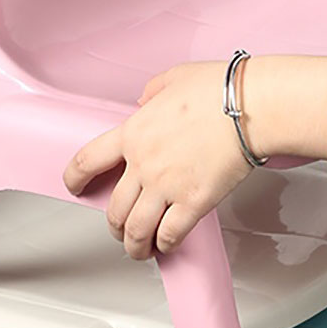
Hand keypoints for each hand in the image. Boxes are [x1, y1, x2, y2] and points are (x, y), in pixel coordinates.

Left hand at [62, 61, 251, 259]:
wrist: (251, 107)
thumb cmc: (220, 90)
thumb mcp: (174, 78)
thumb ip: (152, 91)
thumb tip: (144, 101)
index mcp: (134, 133)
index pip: (88, 160)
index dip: (75, 178)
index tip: (75, 186)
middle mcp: (144, 164)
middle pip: (114, 208)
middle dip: (113, 224)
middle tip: (119, 229)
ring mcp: (167, 186)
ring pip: (136, 229)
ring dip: (134, 245)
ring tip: (139, 249)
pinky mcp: (194, 202)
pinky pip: (170, 234)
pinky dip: (164, 245)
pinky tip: (166, 245)